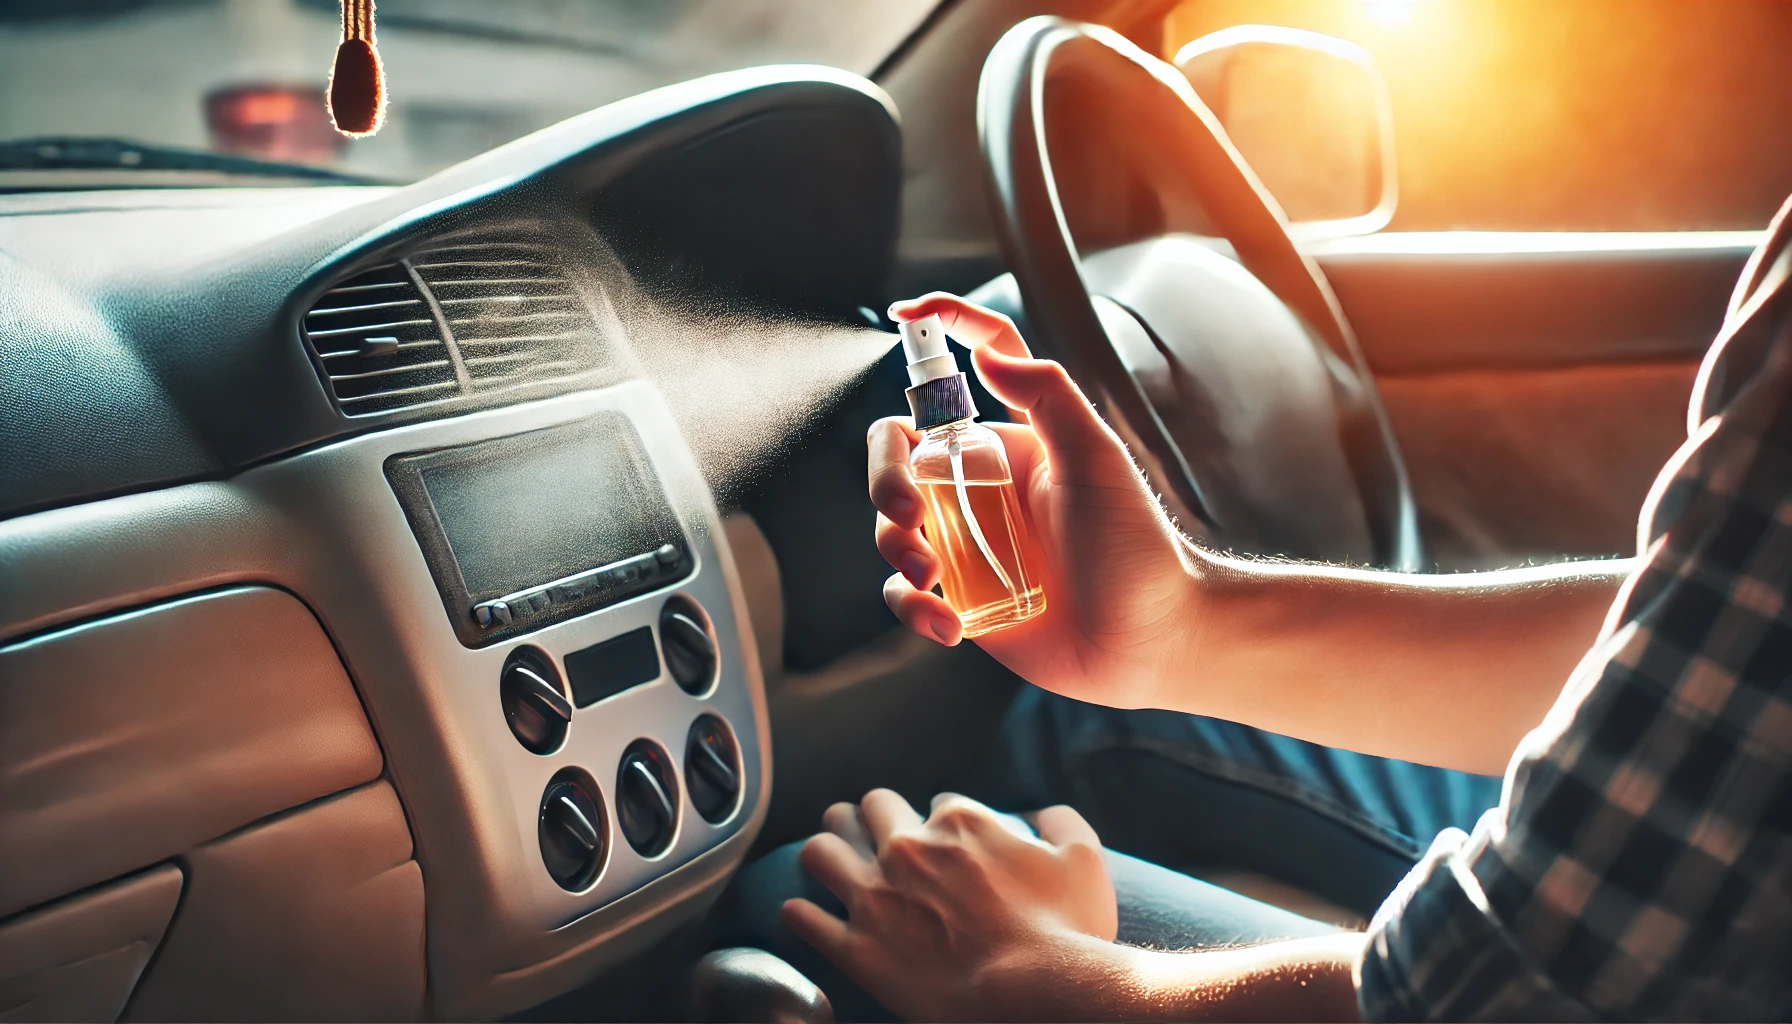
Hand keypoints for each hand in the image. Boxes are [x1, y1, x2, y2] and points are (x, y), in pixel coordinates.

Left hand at [781, 790, 1120, 1021]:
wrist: (1036, 993)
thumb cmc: (1066, 930)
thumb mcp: (1083, 859)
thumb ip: (1060, 821)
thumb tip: (1039, 812)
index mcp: (958, 822)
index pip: (936, 804)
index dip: (943, 824)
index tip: (950, 847)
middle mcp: (907, 849)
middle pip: (870, 809)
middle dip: (874, 819)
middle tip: (878, 837)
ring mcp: (875, 897)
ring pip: (821, 850)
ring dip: (827, 851)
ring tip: (832, 861)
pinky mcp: (856, 948)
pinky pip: (802, 918)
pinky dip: (801, 914)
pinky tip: (806, 914)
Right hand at [873, 293, 1197, 707]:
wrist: (1151, 639)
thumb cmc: (1136, 545)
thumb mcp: (1096, 455)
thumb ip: (1046, 394)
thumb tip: (988, 353)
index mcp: (1006, 445)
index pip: (961, 375)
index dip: (935, 334)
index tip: (904, 315)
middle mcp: (977, 488)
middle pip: (897, 457)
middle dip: (883, 479)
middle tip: (907, 513)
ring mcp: (965, 543)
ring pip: (890, 526)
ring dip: (896, 547)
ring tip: (933, 577)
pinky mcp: (960, 598)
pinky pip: (905, 593)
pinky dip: (912, 607)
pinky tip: (950, 624)